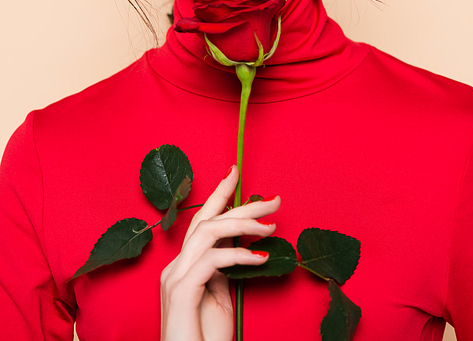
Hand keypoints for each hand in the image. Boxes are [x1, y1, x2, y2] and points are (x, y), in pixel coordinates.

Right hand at [160, 165, 279, 340]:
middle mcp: (175, 267)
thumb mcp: (218, 298)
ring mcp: (175, 278)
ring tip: (271, 226)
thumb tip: (236, 246)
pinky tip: (261, 257)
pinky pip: (212, 261)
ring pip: (207, 233)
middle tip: (273, 198)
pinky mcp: (181, 292)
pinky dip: (238, 255)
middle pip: (207, 220)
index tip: (236, 173)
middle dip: (240, 203)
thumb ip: (222, 270)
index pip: (202, 221)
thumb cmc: (203, 340)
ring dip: (242, 224)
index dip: (219, 195)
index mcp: (183, 267)